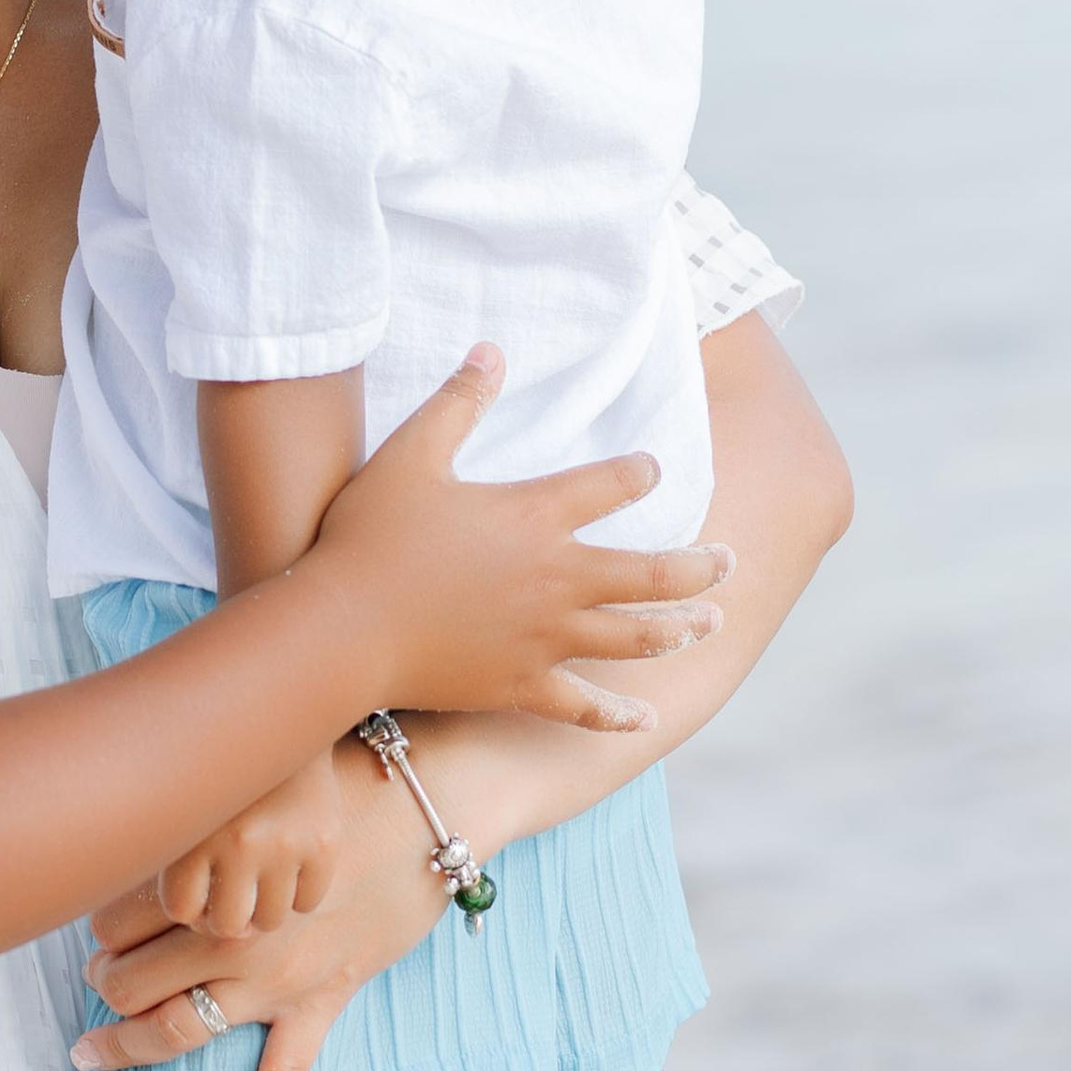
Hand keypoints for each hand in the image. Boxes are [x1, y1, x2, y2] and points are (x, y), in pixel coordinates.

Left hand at [76, 727, 458, 1070]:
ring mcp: (275, 977)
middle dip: (101, 986)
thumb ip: (198, 816)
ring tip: (96, 1048)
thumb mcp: (254, 786)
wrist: (430, 805)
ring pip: (178, 1028)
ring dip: (127, 1044)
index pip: (115, 918)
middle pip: (131, 980)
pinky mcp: (324, 998)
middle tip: (93, 982)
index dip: (95, 927)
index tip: (93, 927)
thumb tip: (148, 813)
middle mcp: (231, 934)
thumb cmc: (340, 780)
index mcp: (208, 876)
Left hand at [159, 748, 343, 935]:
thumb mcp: (185, 801)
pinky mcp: (324, 844)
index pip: (181, 910)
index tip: (195, 890)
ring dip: (262, 908)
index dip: (187, 908)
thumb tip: (180, 921)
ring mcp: (286, 845)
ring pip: (270, 920)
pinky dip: (298, 894)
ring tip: (258, 883)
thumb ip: (172, 854)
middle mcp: (240, 843)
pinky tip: (289, 868)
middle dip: (225, 918)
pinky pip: (307, 902)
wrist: (282, 718)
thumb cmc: (222, 769)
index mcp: (194, 832)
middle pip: (227, 926)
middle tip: (229, 898)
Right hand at [315, 345, 730, 728]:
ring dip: (681, 629)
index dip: (640, 473)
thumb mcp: (411, 453)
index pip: (612, 485)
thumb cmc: (370, 536)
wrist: (343, 626)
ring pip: (637, 637)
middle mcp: (558, 578)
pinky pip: (584, 706)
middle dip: (700, 566)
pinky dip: (618, 716)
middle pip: (654, 572)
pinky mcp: (522, 685)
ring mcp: (546, 638)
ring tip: (711, 623)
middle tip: (727, 561)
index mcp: (536, 515)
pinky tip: (645, 720)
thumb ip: (458, 402)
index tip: (653, 471)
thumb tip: (492, 350)